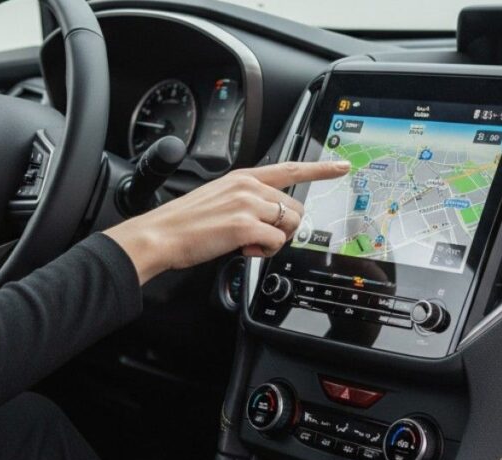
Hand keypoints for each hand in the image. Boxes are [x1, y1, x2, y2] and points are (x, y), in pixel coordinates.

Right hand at [104, 160, 349, 283]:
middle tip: (256, 238)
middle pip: (293, 208)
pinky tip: (242, 250)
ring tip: (246, 243)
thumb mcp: (219, 198)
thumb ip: (247, 200)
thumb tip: (268, 216)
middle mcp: (248, 186)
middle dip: (282, 227)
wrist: (160, 235)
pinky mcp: (245, 226)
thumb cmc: (185, 223)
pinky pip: (275, 243)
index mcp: (243, 177)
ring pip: (288, 225)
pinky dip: (263, 252)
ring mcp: (248, 205)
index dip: (320, 168)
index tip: (341, 166)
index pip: (290, 168)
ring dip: (273, 241)